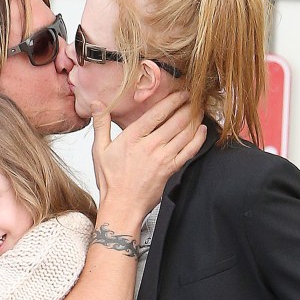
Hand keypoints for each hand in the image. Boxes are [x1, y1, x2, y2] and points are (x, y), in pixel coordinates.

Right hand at [91, 91, 206, 221]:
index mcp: (132, 138)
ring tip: (199, 110)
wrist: (122, 206)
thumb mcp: (99, 150)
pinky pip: (189, 151)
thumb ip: (101, 123)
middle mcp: (149, 146)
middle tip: (195, 98)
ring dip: (195, 119)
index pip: (157, 113)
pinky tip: (203, 130)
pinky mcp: (171, 170)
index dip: (173, 100)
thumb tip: (96, 103)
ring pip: (185, 133)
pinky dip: (198, 139)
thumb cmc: (111, 180)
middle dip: (188, 106)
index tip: (181, 93)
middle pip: (175, 120)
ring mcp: (162, 158)